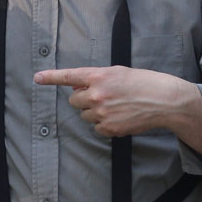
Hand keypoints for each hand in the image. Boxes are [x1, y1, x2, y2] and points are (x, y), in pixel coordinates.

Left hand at [34, 66, 201, 156]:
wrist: (164, 100)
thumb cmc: (142, 83)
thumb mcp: (117, 73)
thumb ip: (95, 78)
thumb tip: (76, 85)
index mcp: (99, 76)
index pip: (69, 76)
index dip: (51, 77)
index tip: (37, 78)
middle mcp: (97, 94)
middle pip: (74, 101)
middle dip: (83, 99)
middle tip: (101, 97)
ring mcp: (102, 112)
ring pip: (84, 115)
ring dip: (94, 112)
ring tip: (115, 107)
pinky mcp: (109, 128)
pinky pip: (96, 128)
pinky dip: (104, 125)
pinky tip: (120, 117)